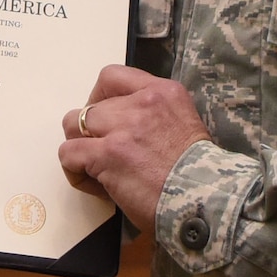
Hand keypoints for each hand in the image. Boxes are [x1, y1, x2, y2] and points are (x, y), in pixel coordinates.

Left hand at [57, 64, 211, 231]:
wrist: (207, 199)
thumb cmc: (200, 174)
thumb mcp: (185, 124)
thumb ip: (154, 116)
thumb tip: (122, 127)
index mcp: (163, 92)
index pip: (113, 77)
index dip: (98, 97)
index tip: (102, 117)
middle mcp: (141, 103)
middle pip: (90, 106)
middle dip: (91, 132)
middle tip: (103, 154)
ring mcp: (122, 128)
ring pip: (73, 125)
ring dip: (79, 148)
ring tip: (94, 170)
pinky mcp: (108, 155)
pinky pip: (69, 154)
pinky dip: (75, 171)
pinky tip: (93, 184)